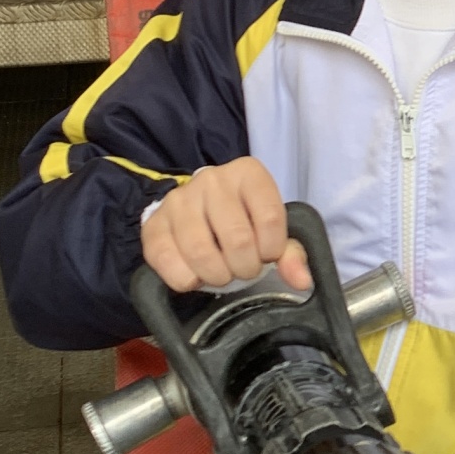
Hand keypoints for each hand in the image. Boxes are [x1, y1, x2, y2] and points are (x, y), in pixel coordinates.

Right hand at [139, 158, 309, 294]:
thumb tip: (301, 280)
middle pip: (238, 239)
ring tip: (221, 273)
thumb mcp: (271, 230)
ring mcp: (179, 200)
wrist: (196, 212)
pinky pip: (168, 262)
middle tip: (243, 269)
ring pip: (202, 252)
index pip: (270, 218)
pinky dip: (186, 280)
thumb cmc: (242, 221)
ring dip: (217, 276)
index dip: (272, 250)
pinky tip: (196, 275)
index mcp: (248, 173)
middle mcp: (211, 180)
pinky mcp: (153, 224)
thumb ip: (291, 254)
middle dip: (246, 268)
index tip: (267, 255)